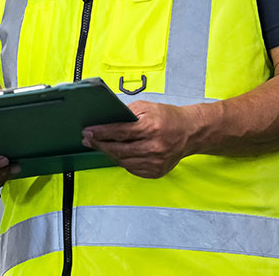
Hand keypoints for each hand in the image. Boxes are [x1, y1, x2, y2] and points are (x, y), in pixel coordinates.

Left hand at [81, 101, 195, 178]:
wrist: (190, 132)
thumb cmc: (168, 118)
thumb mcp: (147, 107)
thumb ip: (126, 114)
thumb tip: (106, 120)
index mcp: (151, 128)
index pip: (120, 132)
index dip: (101, 132)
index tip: (88, 131)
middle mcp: (155, 147)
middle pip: (119, 149)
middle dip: (100, 144)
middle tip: (88, 139)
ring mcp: (156, 162)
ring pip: (124, 161)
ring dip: (109, 154)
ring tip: (100, 146)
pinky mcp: (157, 172)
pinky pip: (133, 169)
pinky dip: (123, 161)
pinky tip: (117, 154)